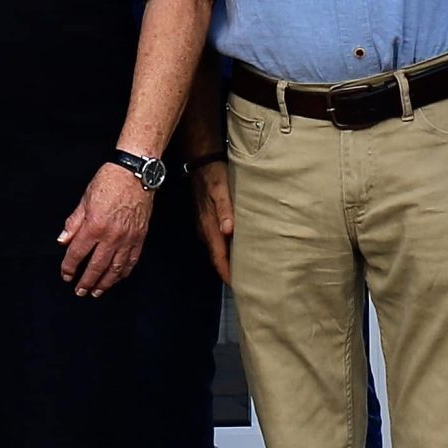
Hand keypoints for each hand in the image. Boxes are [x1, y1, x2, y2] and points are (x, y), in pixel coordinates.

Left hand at [57, 164, 152, 296]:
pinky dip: (124, 273)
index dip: (69, 267)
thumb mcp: (84, 199)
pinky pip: (132, 261)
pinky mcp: (140, 237)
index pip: (77, 253)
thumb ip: (73, 223)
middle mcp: (111, 236)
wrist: (135, 173)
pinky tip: (117, 278)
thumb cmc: (109, 182)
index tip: (65, 275)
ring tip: (97, 291)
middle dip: (86, 281)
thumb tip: (63, 241)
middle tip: (80, 291)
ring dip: (105, 283)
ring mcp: (127, 239)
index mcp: (94, 226)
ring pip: (115, 268)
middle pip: (96, 266)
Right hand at [190, 157, 233, 285]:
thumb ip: (225, 209)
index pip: (218, 257)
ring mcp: (205, 224)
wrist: (200, 160)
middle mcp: (205, 228)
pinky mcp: (207, 218)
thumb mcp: (221, 189)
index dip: (227, 273)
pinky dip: (226, 247)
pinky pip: (217, 239)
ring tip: (244, 268)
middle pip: (217, 257)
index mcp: (209, 225)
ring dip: (228, 259)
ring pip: (217, 248)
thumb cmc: (213, 173)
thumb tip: (228, 230)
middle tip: (247, 283)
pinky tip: (237, 246)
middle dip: (229, 270)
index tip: (239, 287)